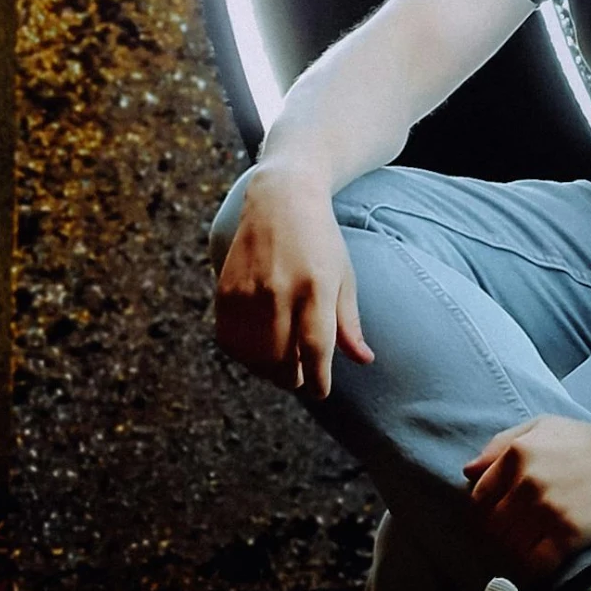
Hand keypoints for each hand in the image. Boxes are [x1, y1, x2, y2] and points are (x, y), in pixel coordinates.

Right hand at [213, 164, 375, 399]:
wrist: (280, 199)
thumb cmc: (321, 241)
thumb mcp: (344, 275)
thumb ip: (349, 322)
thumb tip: (365, 361)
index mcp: (316, 286)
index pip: (315, 348)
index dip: (318, 379)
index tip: (320, 392)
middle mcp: (279, 289)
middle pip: (280, 359)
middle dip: (294, 379)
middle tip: (302, 378)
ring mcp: (249, 290)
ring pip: (253, 355)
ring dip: (268, 371)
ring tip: (282, 365)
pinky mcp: (226, 290)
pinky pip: (230, 341)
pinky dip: (244, 356)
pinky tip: (258, 350)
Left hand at [463, 413, 590, 582]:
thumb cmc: (586, 441)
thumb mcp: (541, 426)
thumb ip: (501, 444)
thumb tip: (468, 472)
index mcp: (517, 454)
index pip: (479, 498)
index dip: (485, 513)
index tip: (499, 520)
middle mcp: (528, 481)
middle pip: (493, 526)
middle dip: (500, 535)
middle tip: (515, 538)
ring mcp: (548, 509)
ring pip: (511, 546)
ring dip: (515, 554)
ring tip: (527, 551)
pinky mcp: (569, 533)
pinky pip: (535, 562)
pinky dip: (532, 568)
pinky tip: (540, 563)